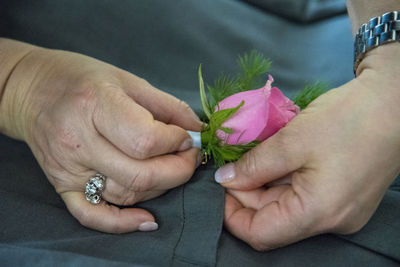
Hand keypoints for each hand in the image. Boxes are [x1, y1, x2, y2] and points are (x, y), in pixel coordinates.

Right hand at [2, 46, 201, 232]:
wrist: (32, 90)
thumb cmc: (82, 79)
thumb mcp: (129, 80)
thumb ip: (168, 106)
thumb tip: (198, 130)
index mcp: (95, 105)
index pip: (147, 141)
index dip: (177, 142)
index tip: (186, 136)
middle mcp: (78, 141)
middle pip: (141, 174)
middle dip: (179, 170)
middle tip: (189, 156)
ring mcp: (68, 168)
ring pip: (126, 193)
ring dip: (161, 186)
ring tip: (170, 168)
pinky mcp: (61, 185)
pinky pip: (92, 215)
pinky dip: (122, 223)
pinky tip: (147, 220)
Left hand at [215, 43, 399, 249]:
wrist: (393, 102)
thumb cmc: (347, 119)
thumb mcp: (291, 141)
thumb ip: (254, 165)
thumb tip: (226, 180)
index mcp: (318, 213)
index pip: (260, 234)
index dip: (232, 214)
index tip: (220, 186)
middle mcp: (331, 220)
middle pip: (272, 219)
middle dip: (246, 193)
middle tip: (234, 163)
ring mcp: (339, 209)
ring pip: (287, 207)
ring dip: (263, 184)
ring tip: (252, 156)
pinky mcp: (343, 196)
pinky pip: (303, 196)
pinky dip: (283, 180)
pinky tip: (274, 158)